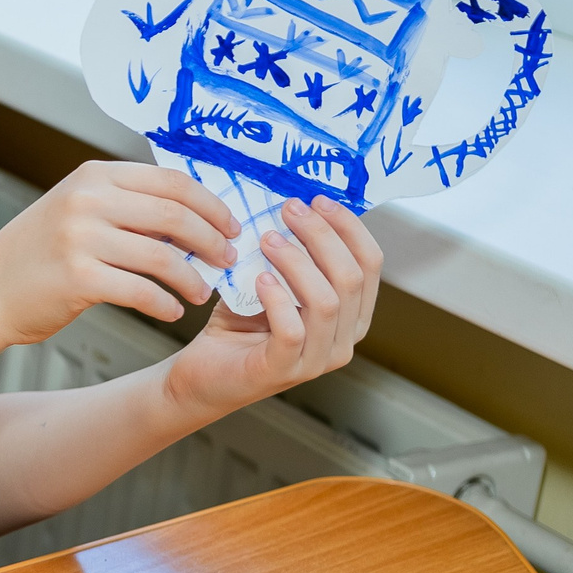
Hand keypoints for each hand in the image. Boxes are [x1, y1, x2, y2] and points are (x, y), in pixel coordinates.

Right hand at [0, 160, 240, 342]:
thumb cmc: (37, 256)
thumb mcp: (76, 211)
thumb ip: (126, 206)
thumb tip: (193, 217)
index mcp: (93, 176)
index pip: (171, 181)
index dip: (212, 204)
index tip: (230, 226)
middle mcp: (87, 200)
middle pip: (175, 214)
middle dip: (212, 240)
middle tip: (227, 260)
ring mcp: (80, 238)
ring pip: (163, 256)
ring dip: (192, 278)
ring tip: (201, 293)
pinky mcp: (78, 278)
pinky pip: (142, 291)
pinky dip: (165, 304)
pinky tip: (171, 312)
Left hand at [163, 196, 381, 418]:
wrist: (202, 372)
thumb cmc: (239, 325)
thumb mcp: (270, 281)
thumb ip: (288, 254)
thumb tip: (292, 206)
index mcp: (351, 316)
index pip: (369, 264)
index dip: (349, 228)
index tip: (318, 200)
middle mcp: (343, 340)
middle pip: (351, 278)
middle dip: (322, 236)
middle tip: (290, 210)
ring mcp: (316, 360)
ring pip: (327, 302)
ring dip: (299, 262)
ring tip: (268, 239)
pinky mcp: (283, 371)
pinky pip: (293, 331)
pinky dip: (278, 300)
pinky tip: (259, 279)